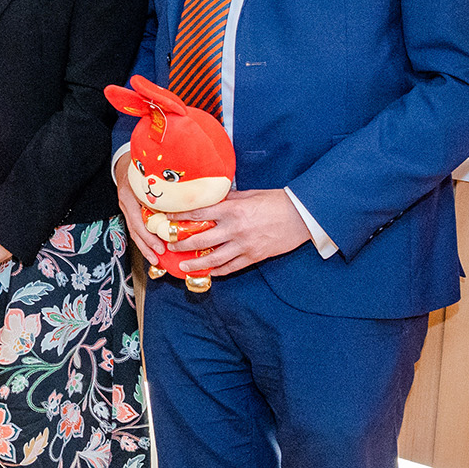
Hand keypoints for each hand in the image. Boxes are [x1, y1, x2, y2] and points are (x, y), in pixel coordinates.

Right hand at [113, 150, 165, 265]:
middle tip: (157, 259)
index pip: (137, 222)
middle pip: (135, 230)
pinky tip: (153, 246)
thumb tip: (189, 197)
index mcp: (130, 196)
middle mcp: (126, 204)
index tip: (160, 247)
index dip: (148, 237)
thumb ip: (166, 186)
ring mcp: (126, 207)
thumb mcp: (151, 173)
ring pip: (134, 230)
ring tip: (154, 259)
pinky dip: (144, 237)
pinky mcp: (130, 209)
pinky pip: (137, 226)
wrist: (124, 160)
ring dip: (144, 245)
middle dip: (146, 246)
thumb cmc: (141, 165)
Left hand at [166, 189, 309, 281]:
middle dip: (182, 244)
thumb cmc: (276, 201)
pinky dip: (218, 271)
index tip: (167, 219)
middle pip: (201, 240)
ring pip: (214, 259)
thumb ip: (229, 199)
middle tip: (170, 247)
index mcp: (232, 210)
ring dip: (196, 264)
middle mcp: (235, 228)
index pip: (198, 214)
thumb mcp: (249, 195)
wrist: (301, 215)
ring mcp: (244, 245)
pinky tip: (209, 273)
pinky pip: (231, 267)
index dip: (180, 217)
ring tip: (183, 268)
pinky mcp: (253, 256)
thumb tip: (212, 199)